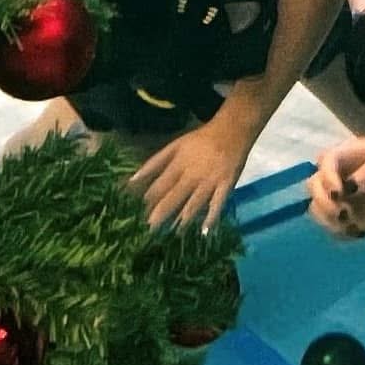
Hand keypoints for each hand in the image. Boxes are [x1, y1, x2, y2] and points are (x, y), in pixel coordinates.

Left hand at [128, 113, 254, 231]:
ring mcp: (210, 182)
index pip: (160, 186)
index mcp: (179, 164)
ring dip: (183, 219)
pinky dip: (212, 217)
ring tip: (174, 234)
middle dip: (161, 214)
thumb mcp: (175, 146)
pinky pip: (218, 204)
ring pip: (194, 204)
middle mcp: (193, 175)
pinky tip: (205, 231)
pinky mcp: (226, 186)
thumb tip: (133, 178)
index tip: (138, 214)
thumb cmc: (200, 140)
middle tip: (150, 230)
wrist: (232, 131)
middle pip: (174, 197)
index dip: (148, 200)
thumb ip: (155, 163)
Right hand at [306, 137, 364, 238]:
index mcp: (355, 153)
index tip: (341, 194)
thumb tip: (349, 186)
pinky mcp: (354, 216)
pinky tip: (358, 233)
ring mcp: (348, 195)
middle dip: (323, 199)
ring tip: (350, 226)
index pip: (325, 160)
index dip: (326, 176)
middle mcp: (346, 172)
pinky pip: (332, 223)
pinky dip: (337, 230)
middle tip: (343, 214)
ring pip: (318, 205)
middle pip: (314, 183)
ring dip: (326, 217)